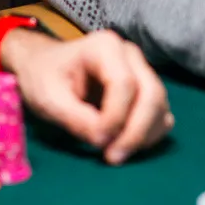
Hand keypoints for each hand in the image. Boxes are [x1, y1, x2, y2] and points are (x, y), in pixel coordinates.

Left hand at [1, 28, 173, 163]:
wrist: (44, 68)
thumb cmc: (44, 78)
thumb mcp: (49, 99)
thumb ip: (76, 119)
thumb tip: (104, 141)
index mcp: (105, 46)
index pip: (124, 84)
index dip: (115, 118)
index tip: (97, 143)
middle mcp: (130, 54)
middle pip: (151, 93)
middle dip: (136, 131)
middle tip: (112, 157)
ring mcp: (141, 70)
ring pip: (160, 105)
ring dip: (144, 135)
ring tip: (115, 154)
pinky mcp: (145, 89)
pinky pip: (161, 113)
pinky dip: (150, 134)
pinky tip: (126, 145)